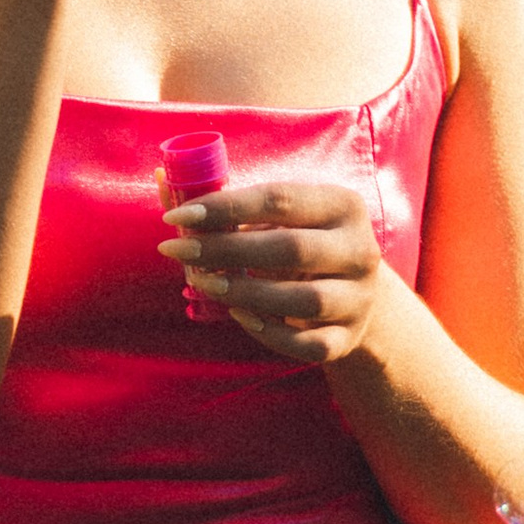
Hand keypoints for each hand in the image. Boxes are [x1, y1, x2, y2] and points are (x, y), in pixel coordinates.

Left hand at [158, 175, 388, 364]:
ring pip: (303, 300)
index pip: (279, 199)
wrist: (355, 293)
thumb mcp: (277, 219)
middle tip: (178, 252)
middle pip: (290, 249)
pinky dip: (270, 333)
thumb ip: (224, 205)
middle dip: (226, 250)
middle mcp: (360, 251)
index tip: (177, 217)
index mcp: (342, 206)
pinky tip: (239, 317)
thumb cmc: (300, 243)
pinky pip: (308, 343)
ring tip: (203, 284)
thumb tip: (163, 179)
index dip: (224, 206)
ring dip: (245, 293)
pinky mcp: (347, 338)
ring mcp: (358, 299)